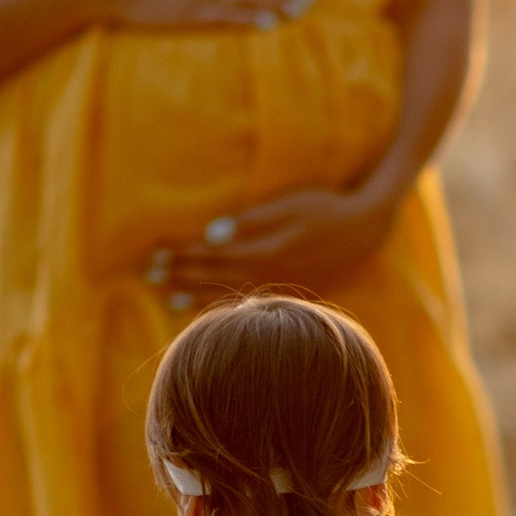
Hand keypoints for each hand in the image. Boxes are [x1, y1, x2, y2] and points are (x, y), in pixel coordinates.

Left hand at [149, 180, 403, 303]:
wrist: (368, 231)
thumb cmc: (326, 209)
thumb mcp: (290, 206)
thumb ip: (250, 222)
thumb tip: (210, 235)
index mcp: (262, 249)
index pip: (209, 252)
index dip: (179, 252)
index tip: (152, 254)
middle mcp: (266, 272)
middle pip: (212, 275)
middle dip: (178, 273)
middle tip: (147, 276)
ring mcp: (277, 286)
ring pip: (227, 293)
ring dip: (194, 293)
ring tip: (166, 297)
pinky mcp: (289, 292)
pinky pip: (247, 303)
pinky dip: (222, 305)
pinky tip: (208, 309)